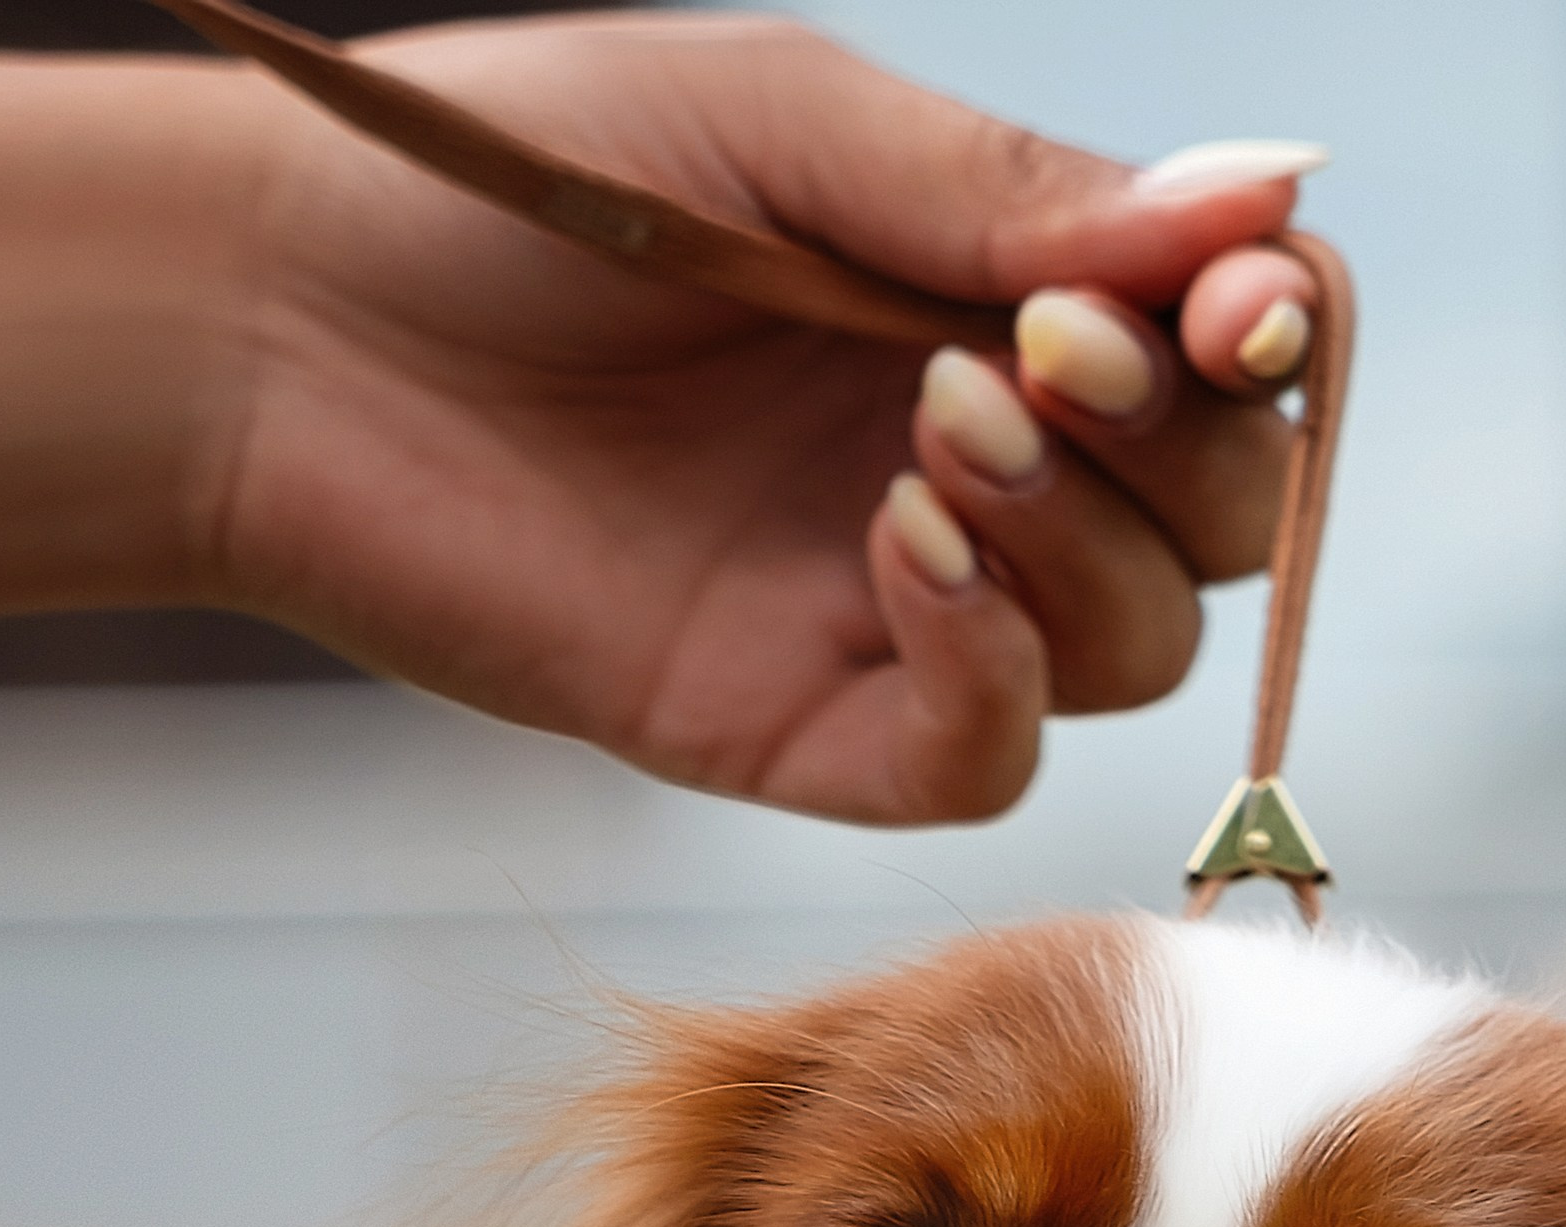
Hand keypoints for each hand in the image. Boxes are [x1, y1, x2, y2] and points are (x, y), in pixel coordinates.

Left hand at [213, 12, 1320, 819]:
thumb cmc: (520, 181)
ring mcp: (900, 612)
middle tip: (1045, 351)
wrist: (292, 322)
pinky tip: (899, 545)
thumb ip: (1015, 188)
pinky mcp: (808, 731)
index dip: (1270, 343)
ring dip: (1081, 539)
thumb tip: (1272, 200)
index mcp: (993, 296)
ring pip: (1134, 649)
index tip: (1229, 305)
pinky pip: (990, 758)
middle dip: (1180, 444)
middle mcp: (978, 463)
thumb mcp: (790, 130)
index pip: (1233, 357)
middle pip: (1219, 521)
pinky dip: (991, 662)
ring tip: (931, 425)